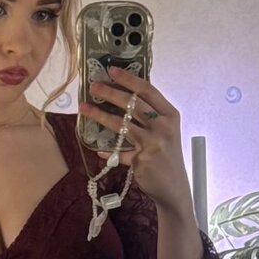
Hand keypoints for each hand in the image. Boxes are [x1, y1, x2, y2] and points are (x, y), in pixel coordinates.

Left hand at [79, 66, 192, 211]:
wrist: (174, 188)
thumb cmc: (167, 156)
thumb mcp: (165, 132)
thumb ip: (150, 117)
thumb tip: (123, 98)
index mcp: (170, 115)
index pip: (148, 90)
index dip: (129, 79)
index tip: (112, 70)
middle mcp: (163, 126)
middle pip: (133, 104)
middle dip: (110, 93)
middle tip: (93, 86)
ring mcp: (153, 143)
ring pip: (121, 125)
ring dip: (100, 116)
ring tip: (84, 108)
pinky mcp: (141, 160)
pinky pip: (118, 153)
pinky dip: (107, 152)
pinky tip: (99, 151)